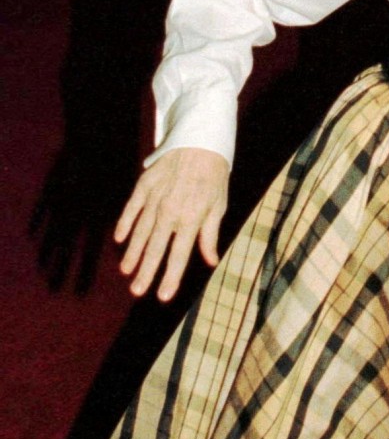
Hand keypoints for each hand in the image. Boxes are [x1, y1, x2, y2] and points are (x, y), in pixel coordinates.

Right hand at [114, 148, 229, 301]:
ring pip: (140, 231)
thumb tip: (210, 261)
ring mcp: (155, 198)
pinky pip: (131, 208)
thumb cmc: (213, 177)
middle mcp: (170, 211)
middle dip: (146, 271)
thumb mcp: (218, 206)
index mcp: (191, 219)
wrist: (200, 142)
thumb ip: (210, 236)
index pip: (178, 255)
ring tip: (127, 271)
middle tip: (137, 291)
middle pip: (156, 248)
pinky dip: (125, 223)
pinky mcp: (144, 186)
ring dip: (133, 252)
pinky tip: (119, 239)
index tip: (163, 296)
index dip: (170, 277)